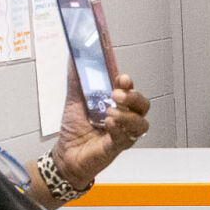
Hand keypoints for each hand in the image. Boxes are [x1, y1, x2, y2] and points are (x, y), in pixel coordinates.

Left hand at [54, 61, 149, 187]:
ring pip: (141, 123)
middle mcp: (124, 116)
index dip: (129, 83)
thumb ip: (76, 79)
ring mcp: (124, 132)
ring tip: (110, 113)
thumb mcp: (73, 99)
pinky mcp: (119, 146)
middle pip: (143, 105)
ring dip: (128, 116)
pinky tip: (108, 124)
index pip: (131, 89)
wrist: (66, 152)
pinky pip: (128, 137)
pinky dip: (119, 129)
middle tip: (116, 95)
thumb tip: (73, 57)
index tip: (122, 78)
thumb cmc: (74, 128)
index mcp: (116, 103)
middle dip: (133, 97)